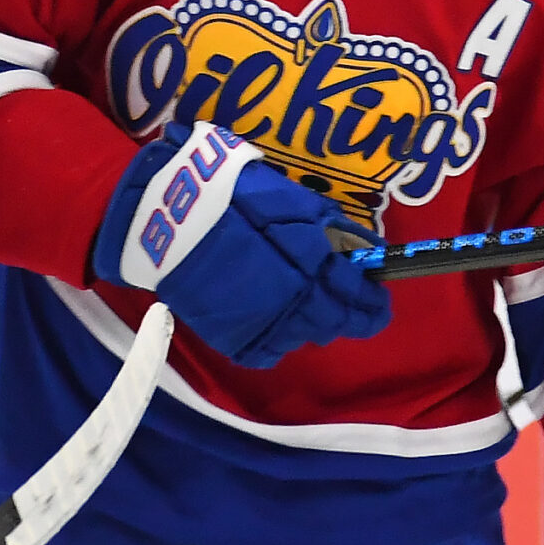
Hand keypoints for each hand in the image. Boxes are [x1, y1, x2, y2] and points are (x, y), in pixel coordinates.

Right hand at [93, 122, 389, 366]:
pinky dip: (279, 340)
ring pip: (305, 337)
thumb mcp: (287, 197)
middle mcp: (294, 300)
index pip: (357, 296)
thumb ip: (327, 226)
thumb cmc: (230, 193)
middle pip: (336, 322)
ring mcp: (262, 323)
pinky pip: (268, 351)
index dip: (372, 301)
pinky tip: (278, 323)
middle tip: (355, 308)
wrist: (165, 214)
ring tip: (311, 308)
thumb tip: (363, 250)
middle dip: (351, 316)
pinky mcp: (233, 335)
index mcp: (310, 264)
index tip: (378, 299)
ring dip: (315, 324)